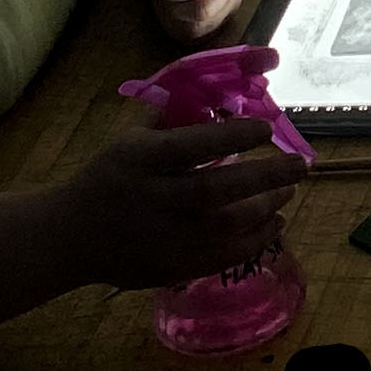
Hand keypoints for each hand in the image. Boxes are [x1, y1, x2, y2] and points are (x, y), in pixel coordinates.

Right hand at [51, 120, 304, 288]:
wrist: (69, 237)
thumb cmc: (109, 178)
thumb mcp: (130, 142)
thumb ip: (174, 123)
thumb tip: (226, 101)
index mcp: (138, 162)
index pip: (189, 146)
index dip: (231, 137)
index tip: (266, 128)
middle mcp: (151, 200)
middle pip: (213, 190)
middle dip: (264, 177)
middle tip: (301, 164)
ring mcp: (161, 239)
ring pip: (222, 227)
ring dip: (265, 207)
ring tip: (288, 190)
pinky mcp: (169, 269)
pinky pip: (220, 258)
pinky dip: (254, 241)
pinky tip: (275, 223)